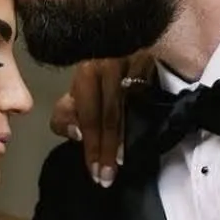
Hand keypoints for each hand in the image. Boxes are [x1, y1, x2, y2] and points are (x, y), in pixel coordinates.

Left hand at [49, 53, 155, 186]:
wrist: (115, 42)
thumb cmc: (94, 77)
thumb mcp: (74, 93)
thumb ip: (66, 115)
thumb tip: (77, 135)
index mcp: (88, 71)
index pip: (90, 116)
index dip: (92, 146)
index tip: (95, 172)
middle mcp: (111, 64)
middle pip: (111, 116)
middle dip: (108, 150)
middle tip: (107, 177)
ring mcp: (134, 64)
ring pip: (131, 109)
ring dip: (125, 140)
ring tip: (121, 163)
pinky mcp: (153, 66)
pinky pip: (148, 99)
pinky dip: (144, 122)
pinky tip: (142, 140)